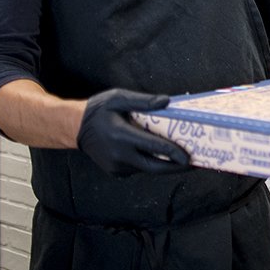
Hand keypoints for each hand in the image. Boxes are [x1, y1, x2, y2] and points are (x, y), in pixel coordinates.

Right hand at [76, 88, 191, 176]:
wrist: (75, 128)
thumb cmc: (99, 110)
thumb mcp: (118, 98)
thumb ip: (143, 101)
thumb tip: (166, 102)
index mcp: (121, 136)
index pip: (154, 148)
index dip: (174, 154)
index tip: (190, 158)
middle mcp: (119, 155)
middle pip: (155, 167)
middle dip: (176, 168)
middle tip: (194, 164)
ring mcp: (117, 167)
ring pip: (147, 169)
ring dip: (164, 165)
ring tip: (182, 158)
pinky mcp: (115, 172)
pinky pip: (138, 168)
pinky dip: (149, 163)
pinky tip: (160, 155)